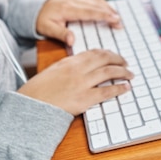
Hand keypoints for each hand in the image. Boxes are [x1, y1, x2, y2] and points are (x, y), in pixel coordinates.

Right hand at [17, 49, 132, 115]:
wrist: (30, 106)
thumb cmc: (37, 91)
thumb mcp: (52, 72)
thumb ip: (67, 67)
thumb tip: (81, 67)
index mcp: (69, 61)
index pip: (93, 53)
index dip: (107, 53)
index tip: (113, 56)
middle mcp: (77, 69)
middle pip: (104, 59)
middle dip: (118, 60)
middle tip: (126, 63)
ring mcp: (82, 83)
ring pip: (108, 73)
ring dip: (122, 72)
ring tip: (130, 74)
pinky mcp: (84, 99)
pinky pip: (106, 91)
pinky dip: (118, 88)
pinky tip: (126, 88)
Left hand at [36, 0, 121, 44]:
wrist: (35, 8)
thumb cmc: (42, 20)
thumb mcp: (47, 29)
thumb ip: (60, 34)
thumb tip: (71, 41)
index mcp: (68, 8)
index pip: (89, 12)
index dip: (103, 15)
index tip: (114, 19)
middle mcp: (74, 0)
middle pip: (96, 6)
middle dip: (109, 13)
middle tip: (120, 22)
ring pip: (96, 0)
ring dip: (108, 6)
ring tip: (118, 16)